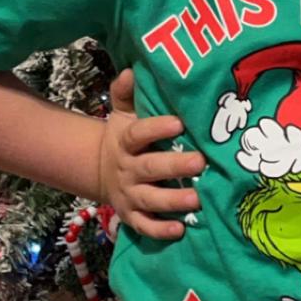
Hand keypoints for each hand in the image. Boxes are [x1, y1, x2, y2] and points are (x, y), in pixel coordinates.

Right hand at [97, 68, 206, 240]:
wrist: (100, 170)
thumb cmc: (124, 137)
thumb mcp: (122, 113)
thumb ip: (126, 92)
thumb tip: (132, 69)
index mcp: (125, 141)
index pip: (139, 134)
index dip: (156, 128)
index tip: (179, 123)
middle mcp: (127, 170)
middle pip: (150, 168)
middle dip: (175, 166)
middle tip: (200, 162)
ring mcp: (129, 195)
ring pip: (150, 200)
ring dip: (173, 201)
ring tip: (197, 199)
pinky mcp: (132, 216)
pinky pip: (144, 227)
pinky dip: (160, 231)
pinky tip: (181, 230)